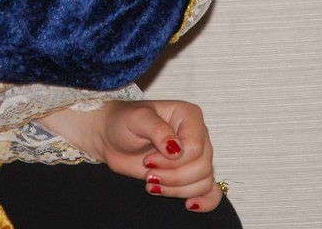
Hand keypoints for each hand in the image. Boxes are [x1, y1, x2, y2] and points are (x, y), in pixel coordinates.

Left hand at [38, 99, 224, 211]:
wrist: (111, 136)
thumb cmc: (123, 121)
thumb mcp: (137, 119)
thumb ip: (158, 130)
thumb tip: (176, 150)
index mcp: (189, 116)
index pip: (196, 148)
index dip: (172, 162)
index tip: (148, 160)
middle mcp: (197, 135)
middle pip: (202, 167)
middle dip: (173, 177)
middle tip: (148, 173)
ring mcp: (195, 156)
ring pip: (204, 181)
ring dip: (177, 189)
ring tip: (152, 182)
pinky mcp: (190, 174)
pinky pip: (211, 190)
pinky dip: (205, 201)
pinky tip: (190, 205)